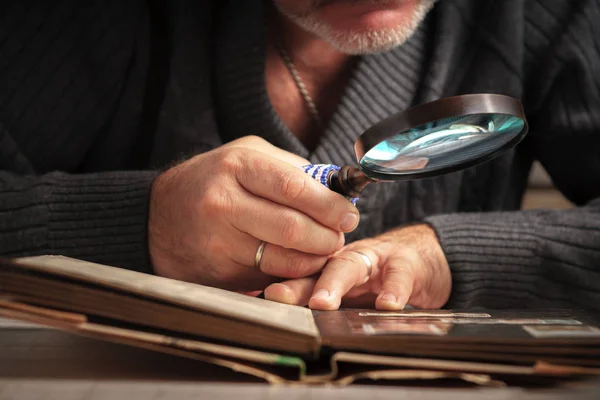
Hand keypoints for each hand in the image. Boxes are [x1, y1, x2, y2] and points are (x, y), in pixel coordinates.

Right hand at [148, 136, 359, 291]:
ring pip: (283, 261)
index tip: (349, 215)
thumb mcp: (246, 156)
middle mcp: (224, 205)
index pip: (293, 188)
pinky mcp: (218, 274)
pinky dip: (291, 275)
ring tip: (322, 250)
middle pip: (292, 229)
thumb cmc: (212, 180)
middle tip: (339, 236)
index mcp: (236, 168)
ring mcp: (218, 244)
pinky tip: (296, 264)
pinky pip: (268, 279)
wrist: (157, 214)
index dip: (329, 205)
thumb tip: (337, 190)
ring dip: (314, 260)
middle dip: (327, 237)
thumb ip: (290, 169)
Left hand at [263, 224, 450, 309]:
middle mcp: (345, 260)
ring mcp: (374, 259)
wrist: (423, 259)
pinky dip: (394, 289)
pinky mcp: (405, 263)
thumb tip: (282, 320)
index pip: (300, 277)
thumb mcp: (350, 291)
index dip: (283, 286)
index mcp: (329, 268)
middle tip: (278, 296)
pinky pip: (398, 275)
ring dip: (334, 283)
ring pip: (349, 266)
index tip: (263, 299)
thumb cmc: (378, 279)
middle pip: (317, 267)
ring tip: (322, 303)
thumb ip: (322, 301)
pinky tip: (388, 305)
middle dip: (297, 283)